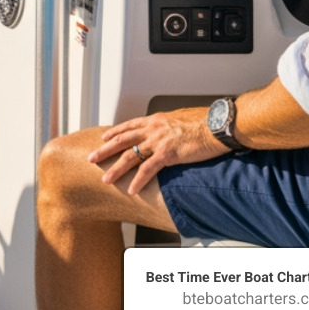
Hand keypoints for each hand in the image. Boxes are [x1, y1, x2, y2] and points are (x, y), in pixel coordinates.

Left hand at [88, 109, 227, 194]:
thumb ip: (167, 125)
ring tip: (106, 179)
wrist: (217, 126)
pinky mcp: (168, 154)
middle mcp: (153, 129)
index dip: (114, 132)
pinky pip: (148, 170)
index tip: (104, 137)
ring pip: (130, 156)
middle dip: (105, 150)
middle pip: (122, 140)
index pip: (129, 126)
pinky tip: (132, 190)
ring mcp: (158, 142)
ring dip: (116, 170)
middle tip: (92, 158)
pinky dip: (139, 180)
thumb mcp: (179, 119)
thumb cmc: (203, 123)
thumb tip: (165, 130)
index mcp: (155, 120)